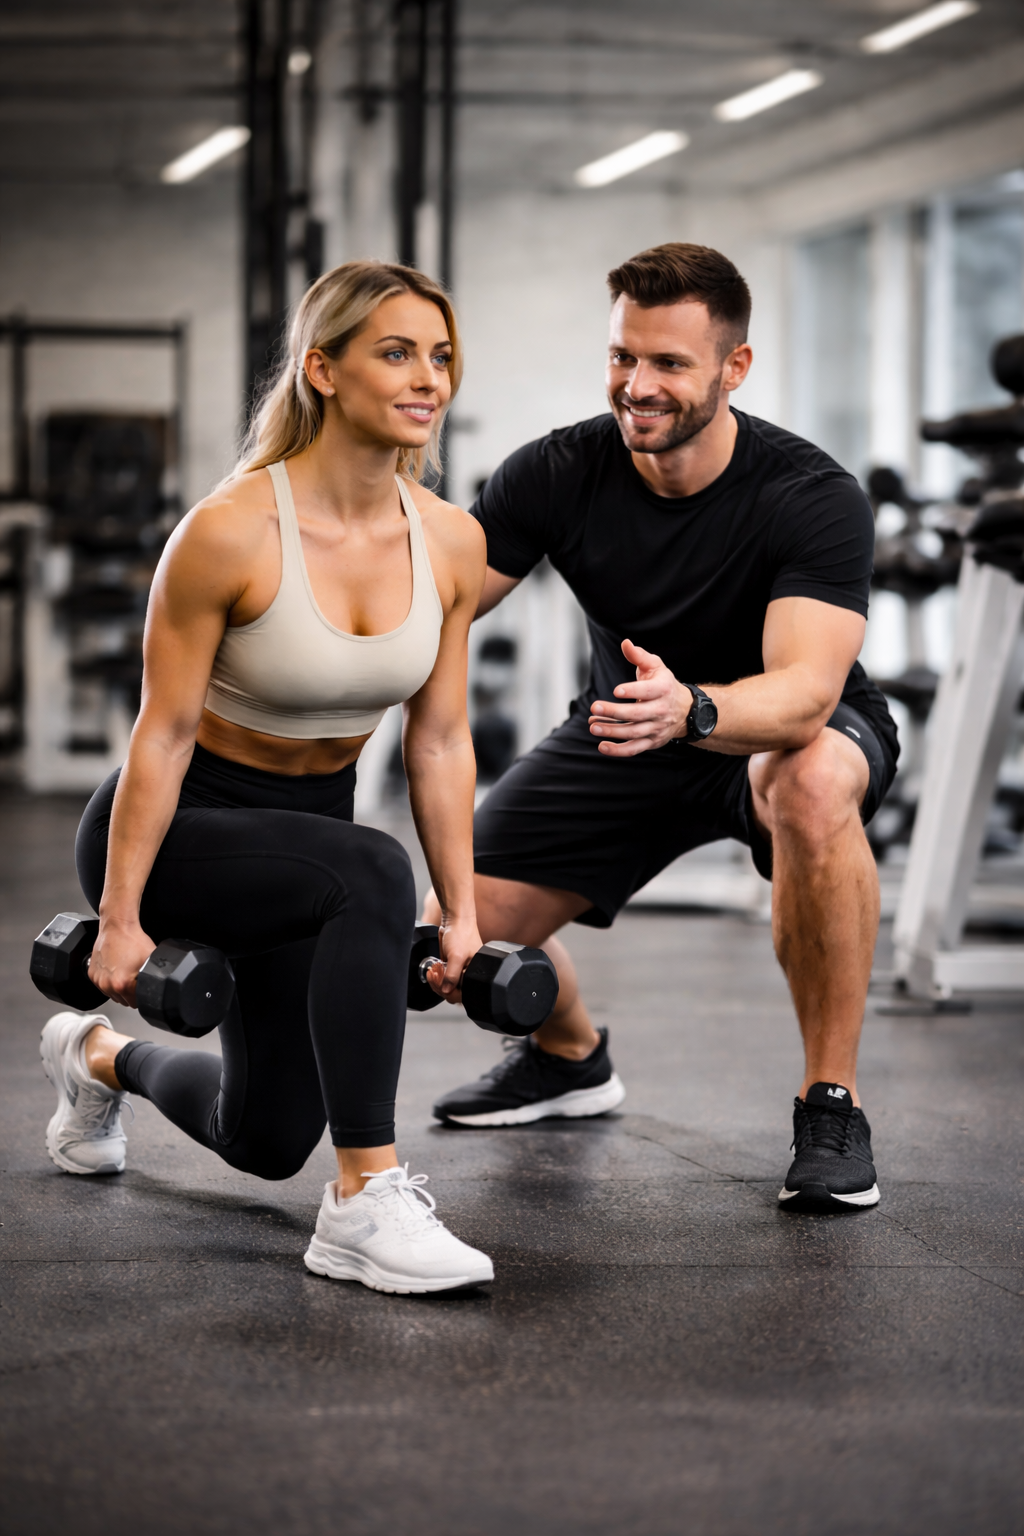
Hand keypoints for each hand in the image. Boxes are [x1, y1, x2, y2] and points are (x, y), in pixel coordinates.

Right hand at [88, 918, 155, 1008]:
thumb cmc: (133, 940)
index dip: (142, 996)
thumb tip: (160, 987)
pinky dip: (109, 981)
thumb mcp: (151, 960)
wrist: (118, 927)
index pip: (136, 1003)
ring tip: (125, 972)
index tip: (142, 987)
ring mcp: (99, 981)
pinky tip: (116, 970)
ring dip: (119, 988)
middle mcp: (108, 985)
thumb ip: (155, 978)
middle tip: (135, 978)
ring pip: (113, 995)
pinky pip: (103, 986)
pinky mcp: (92, 975)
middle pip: (124, 1001)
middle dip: (131, 993)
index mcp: (123, 984)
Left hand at [425, 915, 482, 1005]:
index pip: (462, 994)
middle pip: (453, 992)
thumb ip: (452, 976)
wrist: (455, 919)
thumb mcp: (456, 956)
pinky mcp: (452, 966)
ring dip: (437, 982)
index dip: (449, 992)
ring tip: (432, 972)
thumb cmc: (461, 934)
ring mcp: (460, 970)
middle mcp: (469, 974)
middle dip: (441, 986)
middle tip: (434, 976)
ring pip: (447, 986)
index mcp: (476, 974)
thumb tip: (446, 991)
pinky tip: (433, 970)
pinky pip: (444, 978)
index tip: (439, 983)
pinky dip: (437, 976)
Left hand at [588, 639, 692, 756]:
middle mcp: (661, 710)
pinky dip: (618, 750)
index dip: (633, 691)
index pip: (648, 691)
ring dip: (612, 731)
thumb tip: (625, 643)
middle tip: (594, 707)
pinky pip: (634, 749)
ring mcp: (656, 728)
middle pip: (637, 714)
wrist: (685, 710)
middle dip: (615, 712)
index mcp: (663, 689)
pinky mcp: (652, 742)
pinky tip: (602, 746)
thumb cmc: (664, 684)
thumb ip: (639, 656)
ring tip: (592, 726)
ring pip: (633, 732)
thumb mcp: (655, 666)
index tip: (616, 691)